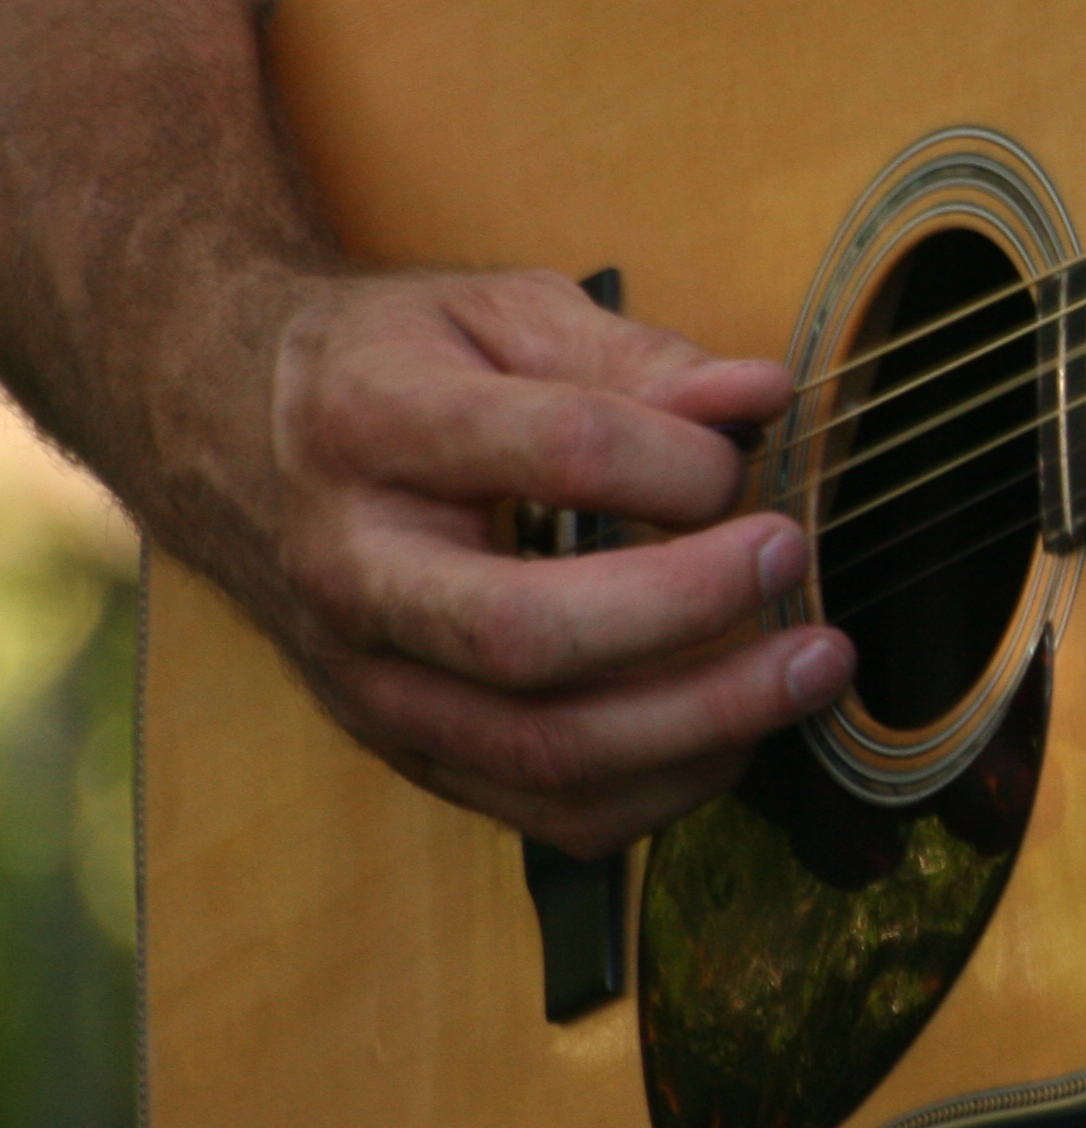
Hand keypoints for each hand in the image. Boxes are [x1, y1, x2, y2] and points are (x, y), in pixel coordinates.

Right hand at [239, 268, 850, 853]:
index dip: (679, 463)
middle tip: (795, 562)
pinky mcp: (402, 748)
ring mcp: (369, 679)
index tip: (743, 456)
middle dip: (693, 609)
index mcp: (373, 426)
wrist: (229, 430)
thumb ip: (634, 357)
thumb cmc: (392, 368)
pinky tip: (736, 736)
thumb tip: (758, 399)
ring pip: (540, 749)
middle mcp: (354, 570)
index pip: (558, 453)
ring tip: (813, 667)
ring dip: (703, 724)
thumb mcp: (498, 315)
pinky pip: (544, 813)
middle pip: (530, 634)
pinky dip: (659, 791)